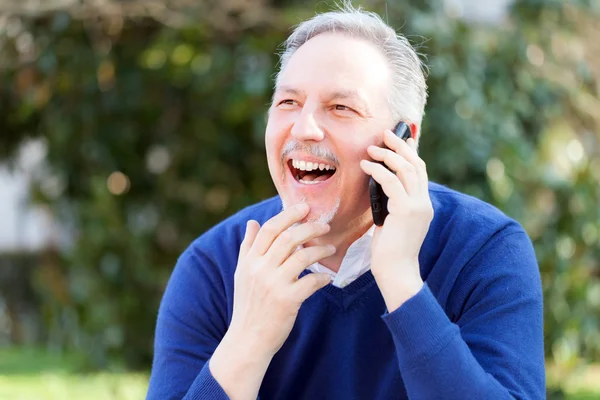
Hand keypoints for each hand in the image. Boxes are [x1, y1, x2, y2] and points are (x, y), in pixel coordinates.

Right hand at [228, 203, 334, 358]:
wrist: (248, 339)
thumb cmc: (247, 305)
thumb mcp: (241, 273)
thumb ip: (248, 247)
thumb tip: (252, 222)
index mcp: (250, 261)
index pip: (270, 229)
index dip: (288, 215)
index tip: (305, 207)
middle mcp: (260, 269)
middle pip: (288, 238)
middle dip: (309, 227)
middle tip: (324, 226)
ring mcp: (274, 285)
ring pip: (302, 256)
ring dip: (320, 250)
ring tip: (330, 249)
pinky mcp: (288, 301)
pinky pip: (311, 281)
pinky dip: (322, 277)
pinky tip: (327, 278)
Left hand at [360, 130, 432, 310]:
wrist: (396, 272)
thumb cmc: (389, 251)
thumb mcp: (392, 222)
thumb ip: (391, 204)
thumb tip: (379, 185)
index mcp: (423, 204)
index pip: (419, 171)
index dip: (409, 153)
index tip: (397, 140)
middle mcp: (424, 202)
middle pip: (415, 164)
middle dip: (400, 145)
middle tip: (385, 133)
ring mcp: (418, 206)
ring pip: (406, 169)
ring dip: (388, 155)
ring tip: (371, 148)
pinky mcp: (406, 210)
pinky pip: (391, 182)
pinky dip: (377, 170)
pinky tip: (365, 166)